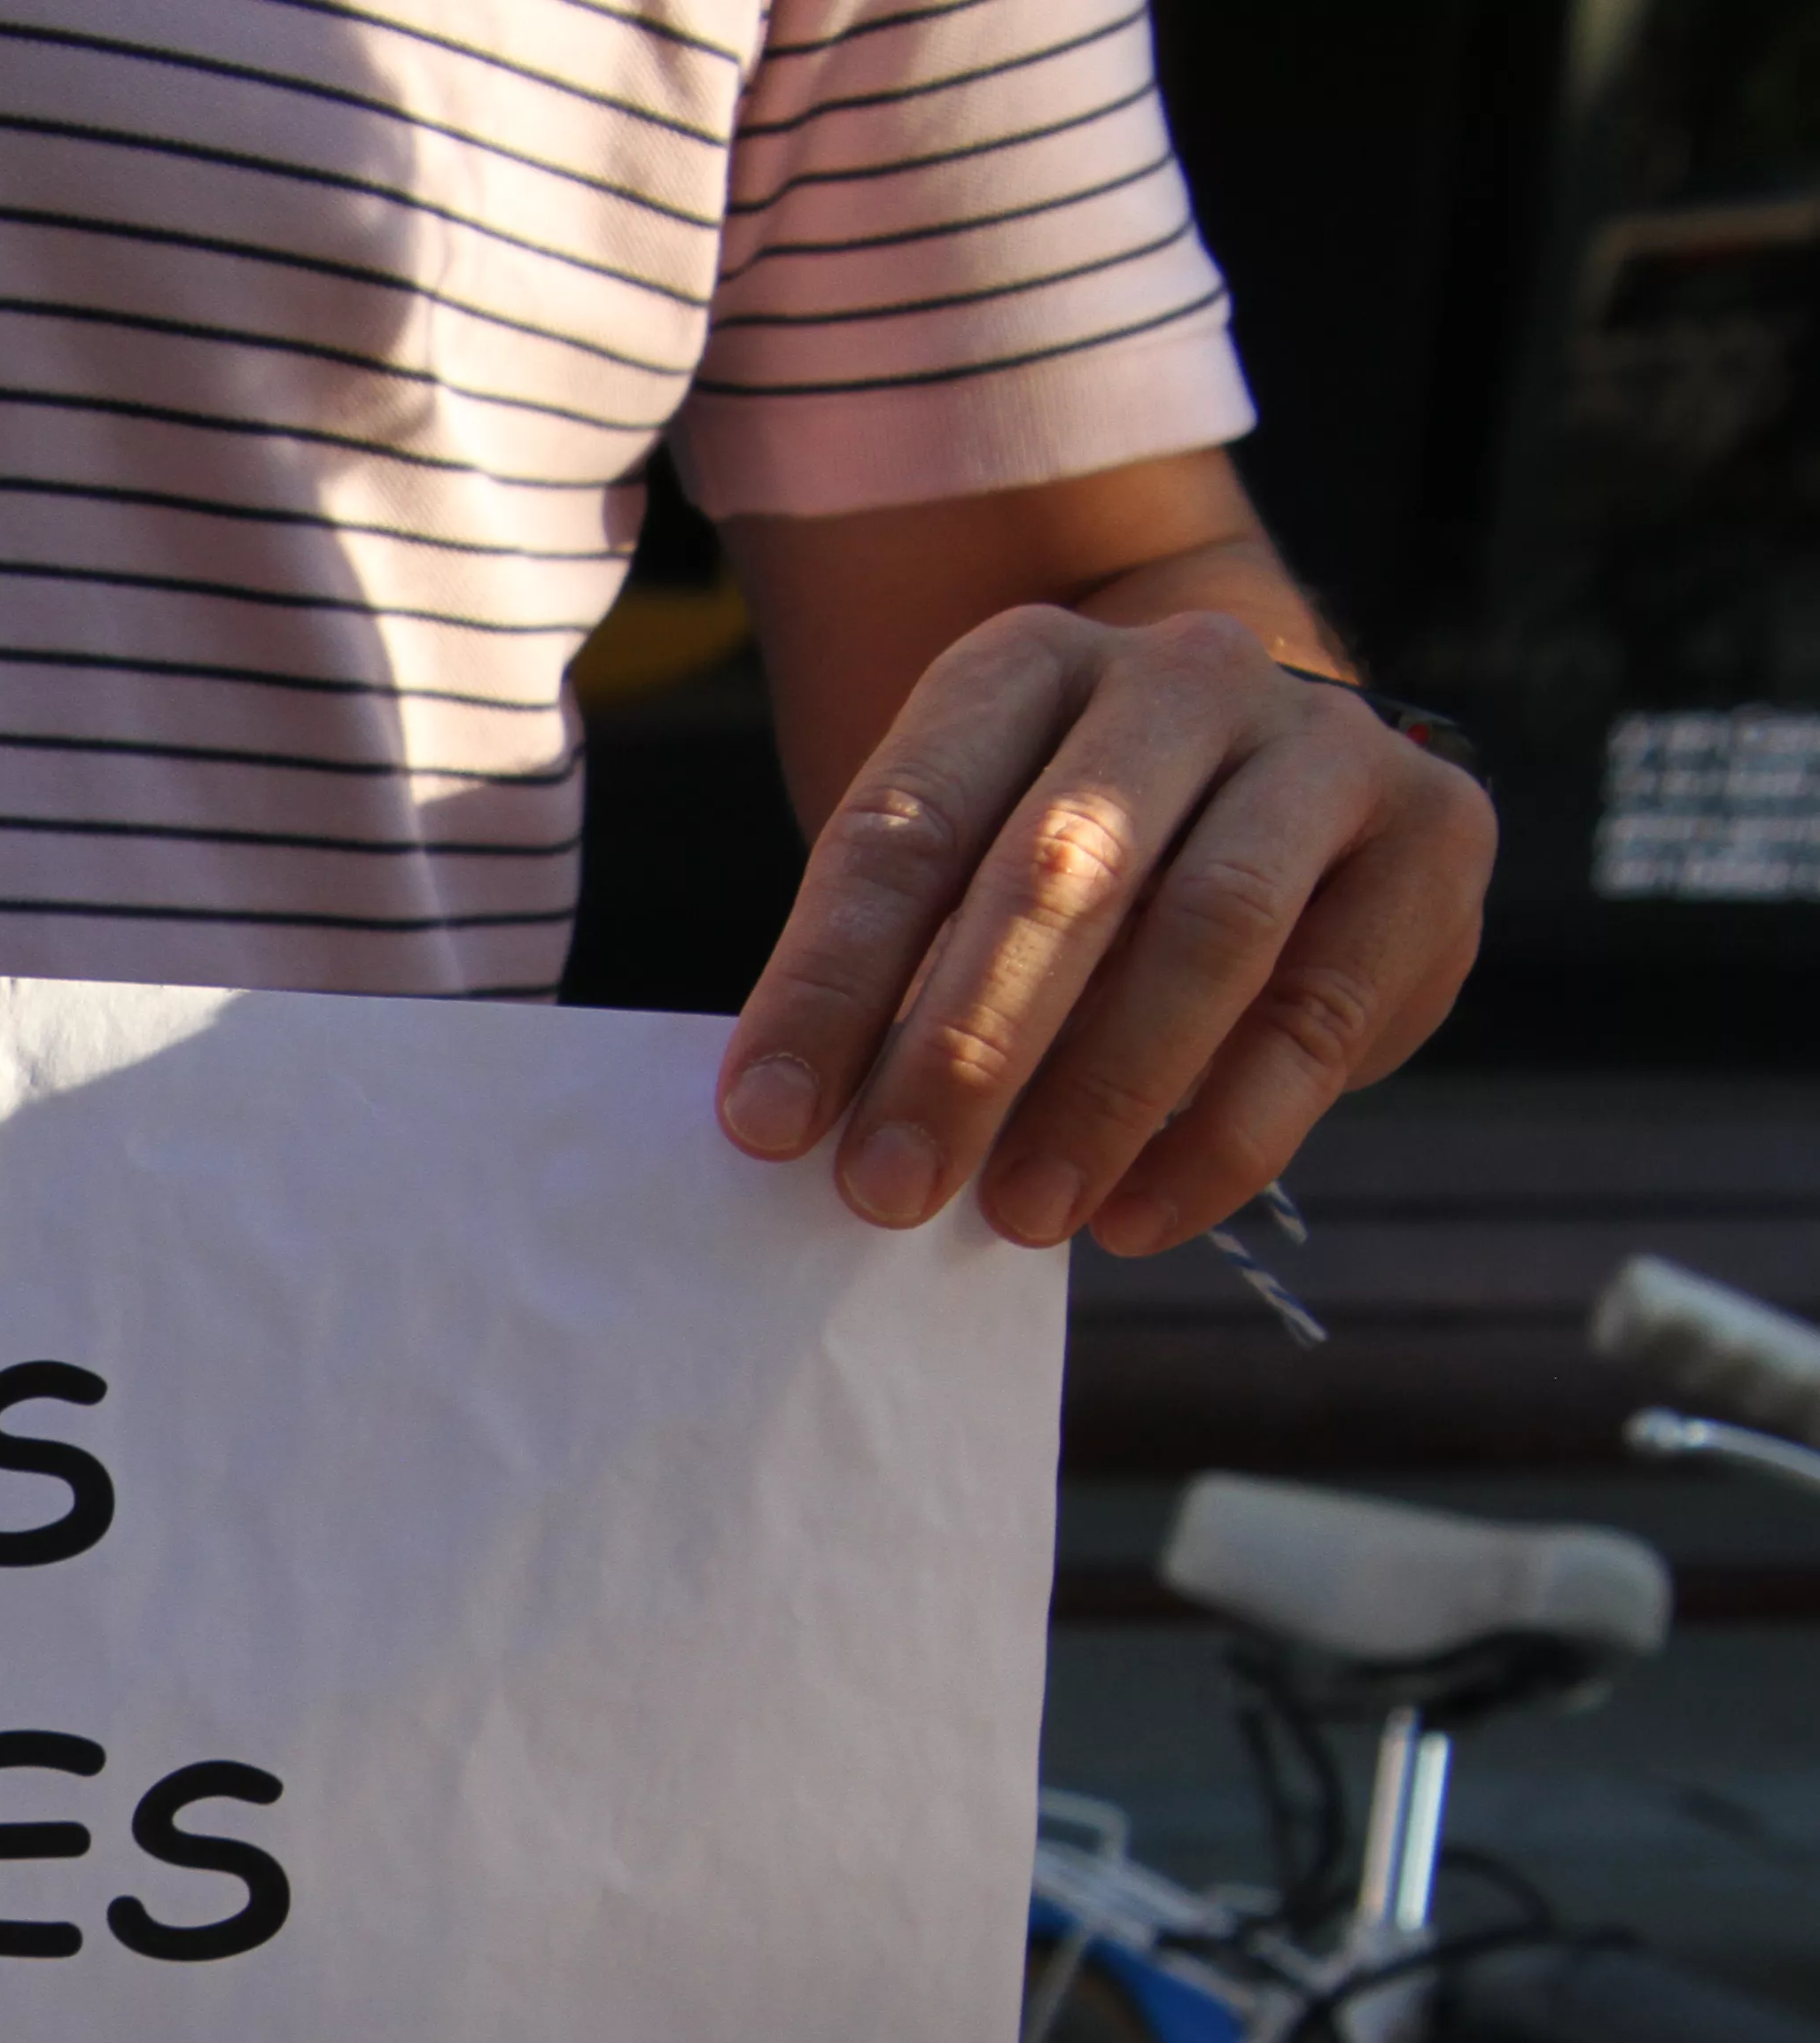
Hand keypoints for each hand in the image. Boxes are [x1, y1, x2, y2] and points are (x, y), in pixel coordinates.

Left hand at [713, 606, 1494, 1252]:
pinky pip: (1322, 1014)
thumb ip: (898, 974)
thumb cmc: (1065, 860)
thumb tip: (805, 1129)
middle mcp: (1182, 674)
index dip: (827, 984)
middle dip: (966, 1047)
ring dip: (1103, 1098)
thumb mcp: (962, 875)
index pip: (906, 825)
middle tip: (888, 1188)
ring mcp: (1324, 742)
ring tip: (1020, 1218)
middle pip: (1063, 864)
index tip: (766, 1124)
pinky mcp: (1434, 836)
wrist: (1260, 777)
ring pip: (1209, 932)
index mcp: (1024, 665)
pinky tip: (1137, 1220)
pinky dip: (1225, 1136)